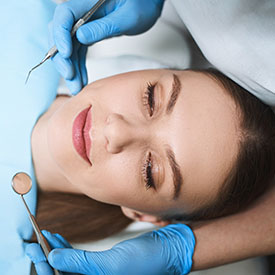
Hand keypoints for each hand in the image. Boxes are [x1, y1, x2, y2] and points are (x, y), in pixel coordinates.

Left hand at [26, 224, 194, 274]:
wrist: (168, 248)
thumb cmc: (148, 261)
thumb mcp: (112, 264)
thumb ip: (81, 263)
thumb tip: (53, 258)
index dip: (44, 269)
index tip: (33, 251)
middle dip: (44, 260)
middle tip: (32, 245)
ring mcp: (98, 274)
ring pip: (68, 265)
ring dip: (54, 251)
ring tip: (42, 238)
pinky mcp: (102, 262)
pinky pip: (79, 257)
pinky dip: (67, 247)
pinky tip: (58, 238)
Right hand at [49, 0, 164, 94]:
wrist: (147, 4)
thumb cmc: (142, 5)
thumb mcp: (128, 17)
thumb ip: (105, 26)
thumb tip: (81, 36)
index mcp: (88, 1)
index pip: (65, 14)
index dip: (61, 34)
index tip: (66, 54)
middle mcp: (82, 11)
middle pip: (61, 33)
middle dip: (62, 57)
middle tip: (70, 76)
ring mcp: (84, 24)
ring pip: (68, 46)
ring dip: (70, 67)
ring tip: (76, 86)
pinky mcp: (88, 34)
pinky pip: (78, 51)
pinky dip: (78, 66)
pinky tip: (81, 79)